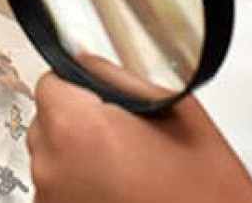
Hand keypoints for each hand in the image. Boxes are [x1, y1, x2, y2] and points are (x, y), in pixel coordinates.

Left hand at [27, 73, 251, 202]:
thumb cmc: (204, 191)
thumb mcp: (174, 110)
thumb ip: (121, 78)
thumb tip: (88, 63)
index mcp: (75, 129)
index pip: (50, 83)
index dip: (78, 85)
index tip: (101, 96)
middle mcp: (52, 168)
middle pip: (48, 122)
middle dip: (78, 122)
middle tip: (123, 135)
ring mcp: (53, 200)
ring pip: (53, 158)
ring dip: (79, 157)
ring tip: (127, 169)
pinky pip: (60, 190)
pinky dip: (81, 187)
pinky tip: (120, 191)